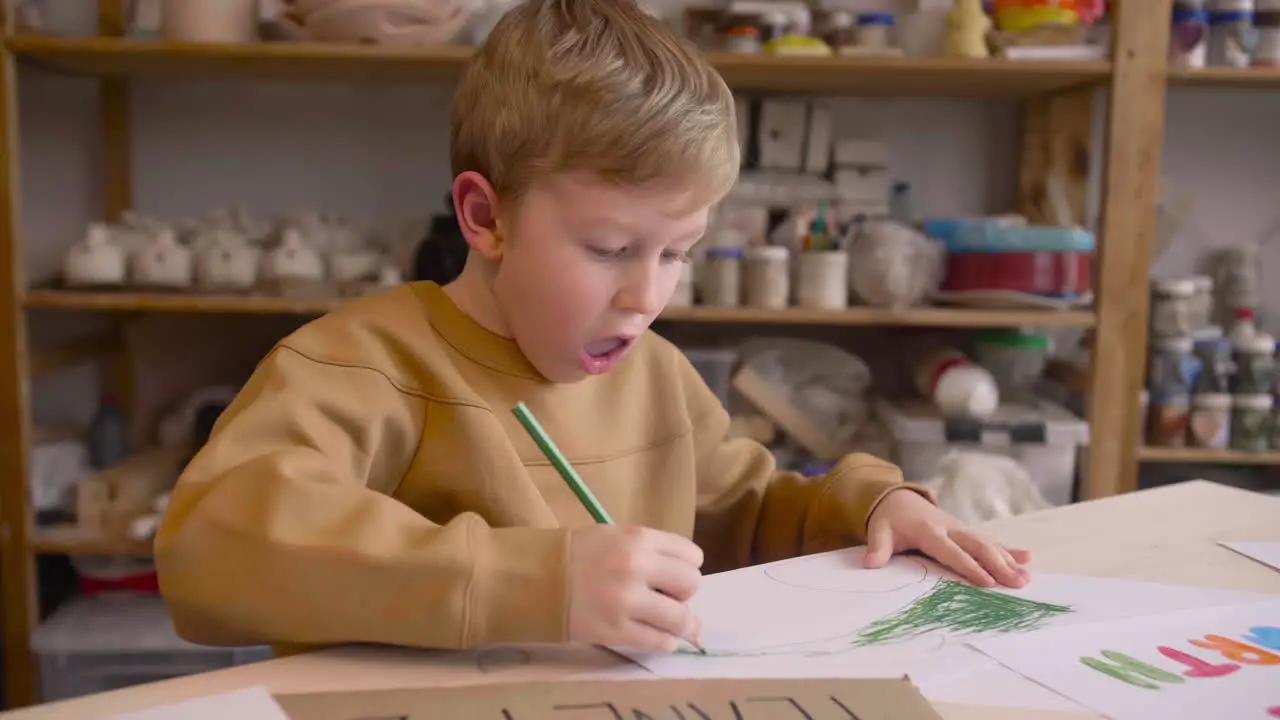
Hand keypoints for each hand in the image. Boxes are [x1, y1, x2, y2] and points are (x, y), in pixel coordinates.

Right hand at [567, 525, 703, 651]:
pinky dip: (665, 641)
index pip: (691, 555)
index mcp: (638, 538)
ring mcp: (627, 601)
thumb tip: (681, 577)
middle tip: (670, 598)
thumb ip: (647, 551)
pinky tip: (657, 636)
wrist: (532, 578)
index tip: (676, 575)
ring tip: (676, 626)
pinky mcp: (616, 630)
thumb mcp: (614, 536)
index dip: (688, 567)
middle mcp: (637, 566)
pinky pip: (659, 641)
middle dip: (684, 593)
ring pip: (681, 619)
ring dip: (682, 624)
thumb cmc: (574, 555)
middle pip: (691, 584)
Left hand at [863, 489, 1030, 588]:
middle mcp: (950, 527)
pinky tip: (1028, 558)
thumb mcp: (878, 531)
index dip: (969, 566)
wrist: (898, 498)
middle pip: (977, 546)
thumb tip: (870, 565)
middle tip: (1017, 583)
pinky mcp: (967, 531)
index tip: (987, 582)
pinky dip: (1008, 549)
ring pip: (988, 544)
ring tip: (1026, 579)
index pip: (951, 551)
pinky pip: (990, 540)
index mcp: (928, 530)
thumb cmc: (889, 520)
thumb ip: (877, 548)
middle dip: (998, 565)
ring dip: (1008, 560)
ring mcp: (961, 528)